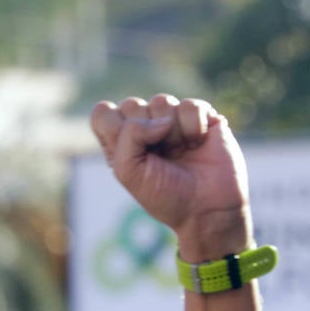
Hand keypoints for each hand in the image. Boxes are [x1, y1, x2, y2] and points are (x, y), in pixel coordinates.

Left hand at [90, 94, 251, 262]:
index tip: (130, 154)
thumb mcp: (129, 173)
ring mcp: (172, 118)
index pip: (102, 113)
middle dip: (143, 133)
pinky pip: (190, 105)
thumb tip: (162, 119)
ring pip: (161, 102)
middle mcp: (144, 125)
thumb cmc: (164, 195)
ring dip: (171, 135)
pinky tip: (198, 143)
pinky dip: (194, 128)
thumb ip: (128, 137)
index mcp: (120, 141)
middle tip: (160, 158)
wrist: (206, 208)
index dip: (113, 128)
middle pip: (131, 104)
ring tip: (180, 153)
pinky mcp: (201, 114)